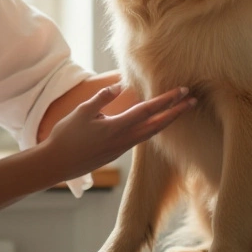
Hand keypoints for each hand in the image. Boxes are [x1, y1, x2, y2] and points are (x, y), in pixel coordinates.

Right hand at [40, 85, 194, 182]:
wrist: (57, 163)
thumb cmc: (67, 135)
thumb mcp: (83, 111)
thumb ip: (103, 98)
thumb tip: (121, 87)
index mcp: (117, 127)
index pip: (148, 110)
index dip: (167, 100)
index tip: (183, 91)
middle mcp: (124, 139)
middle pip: (157, 125)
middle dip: (177, 112)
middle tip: (193, 101)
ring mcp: (122, 148)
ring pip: (152, 133)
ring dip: (168, 121)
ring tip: (181, 111)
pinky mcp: (117, 152)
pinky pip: (142, 138)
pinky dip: (154, 129)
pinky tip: (157, 123)